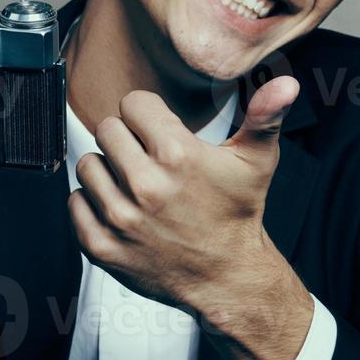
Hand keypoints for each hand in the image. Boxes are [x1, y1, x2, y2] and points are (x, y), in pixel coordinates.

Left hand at [68, 78, 312, 359]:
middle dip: (127, 139)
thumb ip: (266, 116)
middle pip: (107, 130)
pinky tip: (119, 207)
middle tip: (148, 159)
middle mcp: (145, 186)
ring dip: (107, 170)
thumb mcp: (257, 161)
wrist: (227, 275)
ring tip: (134, 183)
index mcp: (177, 156)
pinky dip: (90, 203)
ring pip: (87, 164)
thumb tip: (285, 84)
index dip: (148, 114)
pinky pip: (74, 203)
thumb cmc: (238, 213)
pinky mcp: (102, 246)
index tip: (160, 131)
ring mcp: (120, 218)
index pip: (133, 104)